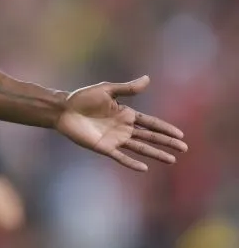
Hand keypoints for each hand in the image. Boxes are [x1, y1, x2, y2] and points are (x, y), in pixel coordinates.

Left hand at [55, 75, 186, 171]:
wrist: (63, 110)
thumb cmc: (82, 98)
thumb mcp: (107, 90)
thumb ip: (127, 88)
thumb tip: (148, 79)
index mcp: (126, 114)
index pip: (150, 123)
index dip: (165, 128)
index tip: (180, 135)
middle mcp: (123, 128)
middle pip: (150, 137)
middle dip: (166, 143)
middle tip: (184, 149)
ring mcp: (115, 139)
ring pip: (140, 148)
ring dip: (155, 154)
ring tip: (171, 160)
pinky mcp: (104, 147)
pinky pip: (121, 157)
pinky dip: (132, 162)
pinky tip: (144, 168)